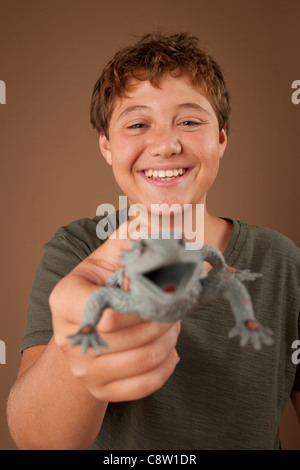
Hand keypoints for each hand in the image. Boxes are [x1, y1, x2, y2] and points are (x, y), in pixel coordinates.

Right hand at [50, 222, 180, 401]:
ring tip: (171, 323)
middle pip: (133, 336)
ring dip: (169, 338)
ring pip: (144, 359)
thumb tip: (160, 226)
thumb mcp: (108, 257)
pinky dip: (167, 364)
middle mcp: (69, 340)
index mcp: (66, 301)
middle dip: (163, 318)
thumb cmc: (99, 289)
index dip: (142, 303)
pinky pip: (146, 384)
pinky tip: (168, 348)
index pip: (109, 312)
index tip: (158, 290)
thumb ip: (130, 236)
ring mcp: (83, 370)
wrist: (84, 332)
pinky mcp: (100, 390)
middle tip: (174, 305)